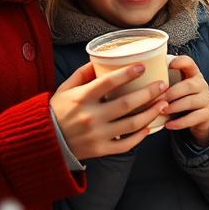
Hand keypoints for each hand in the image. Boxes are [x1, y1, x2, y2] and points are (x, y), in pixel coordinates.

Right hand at [51, 62, 169, 160]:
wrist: (44, 142)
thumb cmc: (56, 111)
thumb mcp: (65, 88)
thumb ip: (82, 73)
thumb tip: (100, 59)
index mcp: (82, 98)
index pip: (108, 83)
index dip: (127, 73)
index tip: (143, 66)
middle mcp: (91, 117)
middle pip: (126, 104)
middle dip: (148, 93)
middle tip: (163, 85)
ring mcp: (97, 135)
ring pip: (131, 125)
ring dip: (151, 113)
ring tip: (163, 104)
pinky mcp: (100, 150)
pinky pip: (125, 145)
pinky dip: (140, 136)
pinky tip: (149, 127)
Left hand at [164, 56, 208, 145]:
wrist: (200, 117)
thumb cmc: (181, 98)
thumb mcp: (176, 87)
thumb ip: (165, 81)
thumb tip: (138, 77)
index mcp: (192, 74)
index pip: (189, 63)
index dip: (181, 62)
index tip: (169, 65)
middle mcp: (201, 84)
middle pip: (188, 85)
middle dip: (171, 92)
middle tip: (157, 99)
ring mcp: (205, 100)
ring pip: (190, 101)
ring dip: (174, 107)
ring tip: (161, 111)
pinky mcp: (206, 115)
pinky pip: (193, 118)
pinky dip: (179, 122)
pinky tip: (168, 125)